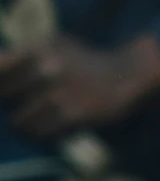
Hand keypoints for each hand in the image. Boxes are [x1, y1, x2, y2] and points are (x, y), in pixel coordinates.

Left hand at [0, 33, 159, 137]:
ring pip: (19, 120)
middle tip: (23, 106)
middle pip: (4, 97)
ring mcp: (60, 92)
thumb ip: (18, 55)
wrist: (125, 76)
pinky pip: (41, 133)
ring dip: (25, 125)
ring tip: (35, 122)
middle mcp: (47, 67)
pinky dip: (41, 134)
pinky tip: (50, 128)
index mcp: (40, 48)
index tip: (8, 94)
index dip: (0, 86)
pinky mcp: (73, 114)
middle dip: (10, 105)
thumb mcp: (54, 46)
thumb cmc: (83, 61)